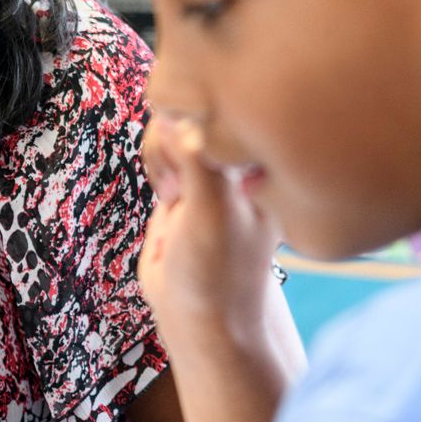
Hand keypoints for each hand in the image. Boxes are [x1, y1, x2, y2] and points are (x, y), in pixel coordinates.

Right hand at [139, 113, 284, 349]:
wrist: (200, 315)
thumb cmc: (217, 271)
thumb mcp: (212, 212)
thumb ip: (197, 161)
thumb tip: (174, 117)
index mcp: (263, 162)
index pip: (228, 106)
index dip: (197, 119)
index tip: (190, 154)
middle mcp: (240, 159)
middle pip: (195, 107)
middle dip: (172, 137)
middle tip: (178, 183)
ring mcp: (212, 168)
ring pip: (174, 124)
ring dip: (160, 152)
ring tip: (171, 192)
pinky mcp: (186, 180)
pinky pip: (163, 147)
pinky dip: (156, 163)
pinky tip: (166, 194)